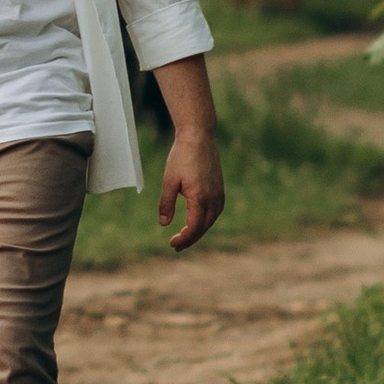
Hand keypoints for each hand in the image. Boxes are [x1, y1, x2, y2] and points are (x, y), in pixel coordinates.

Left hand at [157, 122, 225, 252]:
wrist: (198, 137)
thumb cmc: (182, 157)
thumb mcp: (169, 180)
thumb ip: (166, 203)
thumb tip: (164, 224)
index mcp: (200, 198)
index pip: (194, 228)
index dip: (184, 239)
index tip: (172, 244)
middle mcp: (214, 199)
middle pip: (203, 227)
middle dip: (190, 239)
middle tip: (175, 245)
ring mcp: (219, 194)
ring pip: (210, 221)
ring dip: (198, 231)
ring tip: (184, 236)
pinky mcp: (220, 189)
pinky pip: (215, 212)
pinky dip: (205, 220)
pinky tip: (196, 221)